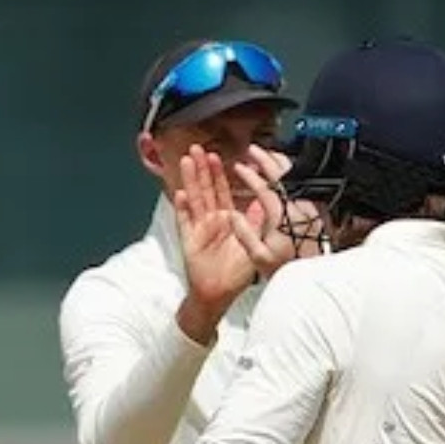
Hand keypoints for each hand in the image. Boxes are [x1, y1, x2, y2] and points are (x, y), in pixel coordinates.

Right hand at [173, 145, 279, 343]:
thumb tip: (264, 202)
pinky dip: (182, 209)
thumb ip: (256, 223)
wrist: (219, 295)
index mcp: (228, 220)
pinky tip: (180, 195)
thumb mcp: (254, 246)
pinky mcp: (189, 240)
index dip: (222, 174)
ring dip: (191, 179)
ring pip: (195, 199)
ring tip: (188, 160)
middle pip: (207, 189)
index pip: (224, 192)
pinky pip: (184, 222)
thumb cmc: (237, 274)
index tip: (221, 156)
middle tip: (199, 147)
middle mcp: (212, 221)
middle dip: (203, 168)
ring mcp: (199, 229)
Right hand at [233, 144, 319, 275]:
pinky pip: (301, 186)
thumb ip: (244, 234)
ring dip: (280, 164)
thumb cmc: (285, 269)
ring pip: (294, 178)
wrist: (310, 276)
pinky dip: (291, 176)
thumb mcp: (259, 257)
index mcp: (281, 216)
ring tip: (270, 156)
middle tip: (254, 150)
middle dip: (265, 159)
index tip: (240, 168)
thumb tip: (233, 215)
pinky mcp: (314, 213)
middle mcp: (297, 208)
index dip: (249, 175)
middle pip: (281, 175)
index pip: (263, 187)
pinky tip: (286, 175)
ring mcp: (308, 209)